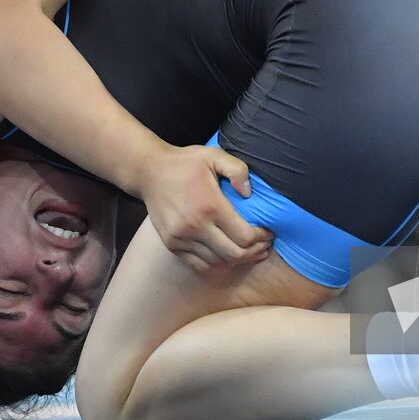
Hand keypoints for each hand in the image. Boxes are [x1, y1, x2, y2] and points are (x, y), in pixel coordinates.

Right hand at [138, 145, 272, 271]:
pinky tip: (227, 255)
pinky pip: (199, 265)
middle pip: (234, 255)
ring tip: (250, 252)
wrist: (150, 172)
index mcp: (210, 205)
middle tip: (264, 245)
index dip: (261, 238)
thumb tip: (249, 193)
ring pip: (218, 263)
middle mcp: (195, 226)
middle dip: (254, 252)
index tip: (268, 232)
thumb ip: (237, 170)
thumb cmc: (186, 162)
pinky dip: (217, 264)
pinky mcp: (172, 244)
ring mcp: (181, 238)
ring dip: (237, 260)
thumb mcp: (214, 155)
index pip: (244, 236)